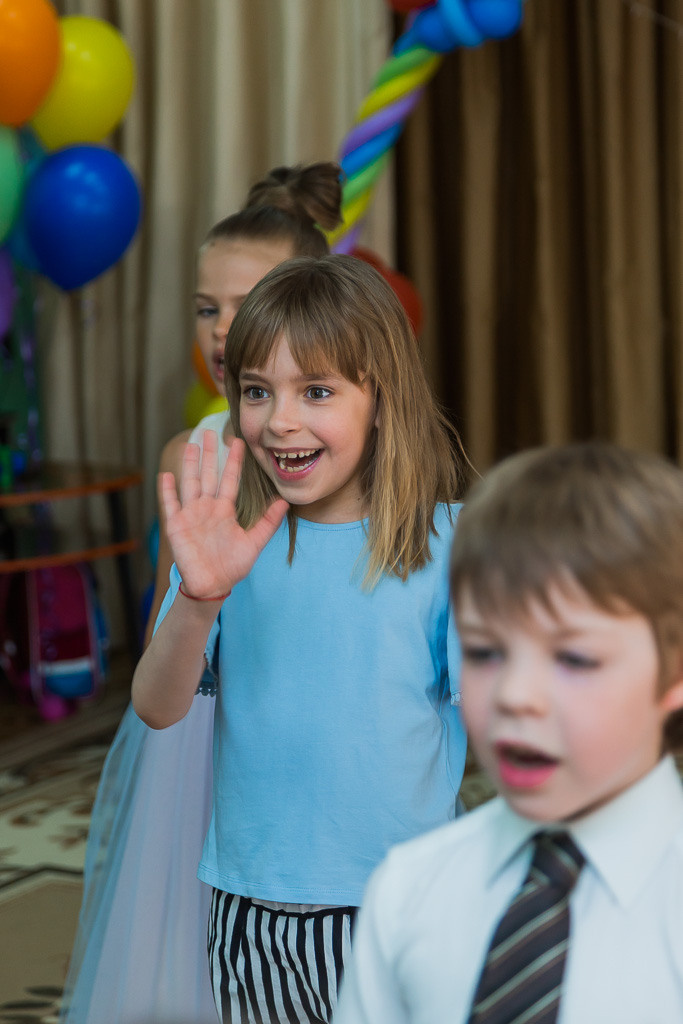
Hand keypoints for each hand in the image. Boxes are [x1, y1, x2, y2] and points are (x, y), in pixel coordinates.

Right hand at [159, 431, 287, 598]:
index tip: (238, 442)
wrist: (212, 585)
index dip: (233, 461)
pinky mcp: (176, 526)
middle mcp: (207, 508)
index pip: (230, 480)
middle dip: (208, 454)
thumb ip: (268, 522)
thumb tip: (285, 501)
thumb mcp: (254, 542)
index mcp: (225, 511)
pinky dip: (167, 490)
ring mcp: (190, 515)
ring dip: (189, 464)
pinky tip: (165, 475)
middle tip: (209, 431)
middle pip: (207, 475)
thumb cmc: (232, 566)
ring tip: (190, 444)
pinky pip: (171, 504)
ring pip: (189, 483)